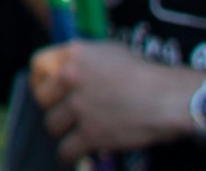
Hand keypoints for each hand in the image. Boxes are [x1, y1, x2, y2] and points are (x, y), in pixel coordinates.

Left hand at [28, 40, 201, 160]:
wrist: (167, 98)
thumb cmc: (146, 74)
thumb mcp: (110, 52)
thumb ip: (84, 60)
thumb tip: (67, 71)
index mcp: (74, 54)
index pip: (38, 64)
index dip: (41, 80)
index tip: (48, 90)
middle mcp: (71, 77)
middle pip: (43, 98)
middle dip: (54, 107)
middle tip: (67, 114)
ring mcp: (80, 106)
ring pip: (52, 125)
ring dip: (64, 130)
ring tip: (78, 132)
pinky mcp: (91, 133)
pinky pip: (66, 149)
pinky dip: (71, 153)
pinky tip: (78, 152)